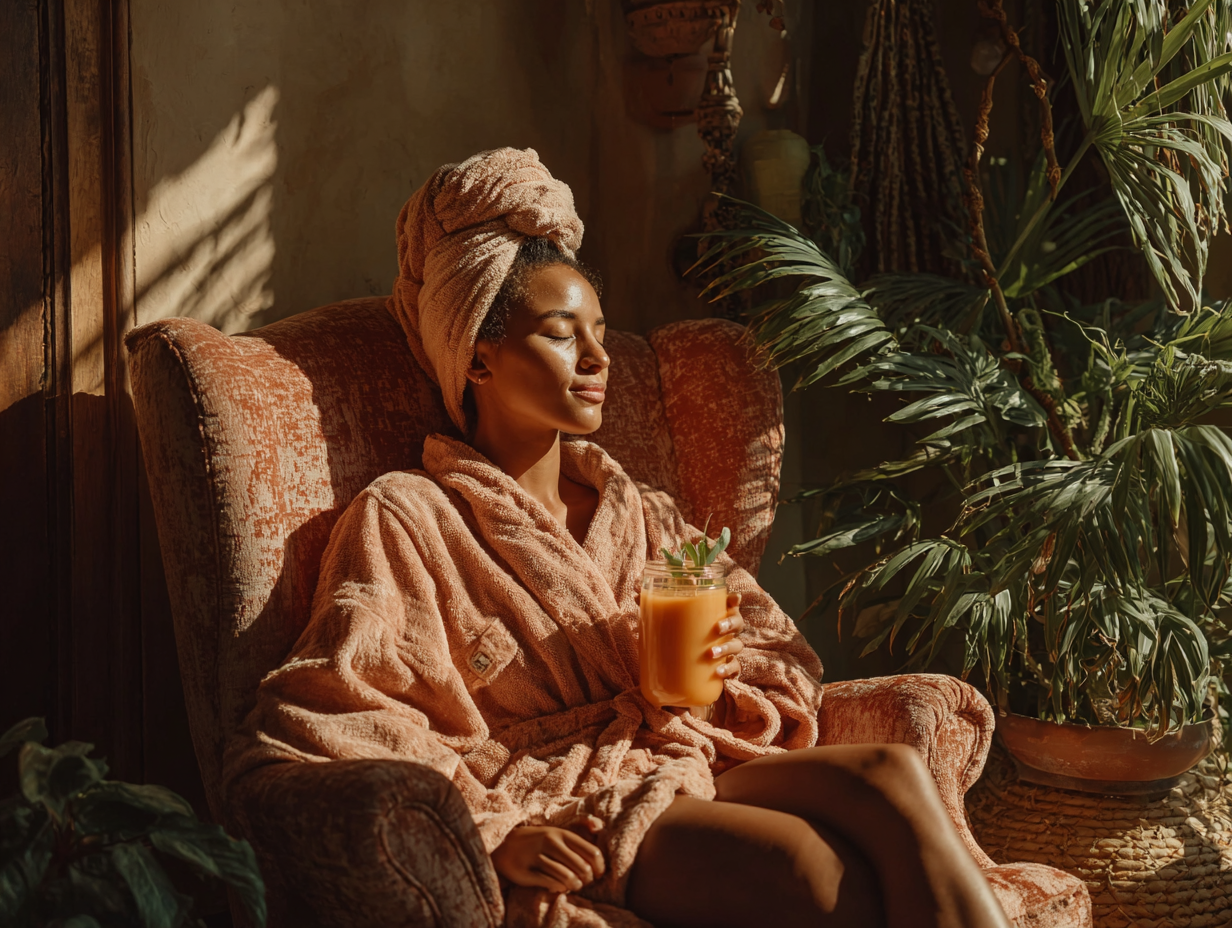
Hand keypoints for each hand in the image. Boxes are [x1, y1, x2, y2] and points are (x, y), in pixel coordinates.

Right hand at [491, 825, 605, 893]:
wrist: (505, 844)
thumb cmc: (539, 841)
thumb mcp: (558, 832)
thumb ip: (579, 830)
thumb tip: (599, 826)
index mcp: (562, 834)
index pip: (592, 852)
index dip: (599, 867)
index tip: (598, 874)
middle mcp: (551, 843)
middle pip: (582, 868)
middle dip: (588, 879)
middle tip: (584, 882)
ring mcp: (537, 857)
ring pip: (568, 878)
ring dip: (574, 886)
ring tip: (573, 886)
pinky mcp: (526, 872)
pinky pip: (551, 884)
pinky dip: (559, 888)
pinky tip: (559, 887)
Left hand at [633, 591, 744, 679]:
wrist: (682, 672)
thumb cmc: (678, 639)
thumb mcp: (667, 623)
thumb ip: (654, 607)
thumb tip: (635, 592)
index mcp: (715, 616)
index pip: (729, 604)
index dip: (734, 600)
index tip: (734, 598)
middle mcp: (725, 632)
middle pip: (737, 622)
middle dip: (731, 623)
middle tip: (717, 628)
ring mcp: (728, 650)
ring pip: (736, 645)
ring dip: (727, 648)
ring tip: (711, 653)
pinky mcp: (727, 669)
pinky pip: (734, 669)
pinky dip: (729, 670)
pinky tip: (719, 672)